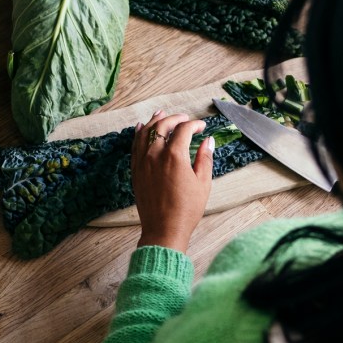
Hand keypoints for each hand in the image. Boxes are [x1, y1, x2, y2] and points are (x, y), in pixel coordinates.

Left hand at [131, 110, 213, 252]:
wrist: (164, 229)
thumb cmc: (186, 209)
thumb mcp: (203, 183)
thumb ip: (205, 158)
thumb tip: (207, 141)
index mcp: (174, 156)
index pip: (183, 129)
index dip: (194, 124)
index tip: (201, 127)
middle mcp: (155, 155)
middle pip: (162, 126)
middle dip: (175, 118)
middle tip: (184, 118)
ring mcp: (142, 162)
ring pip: (145, 132)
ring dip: (154, 121)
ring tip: (161, 113)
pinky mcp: (135, 171)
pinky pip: (135, 146)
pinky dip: (139, 134)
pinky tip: (141, 128)